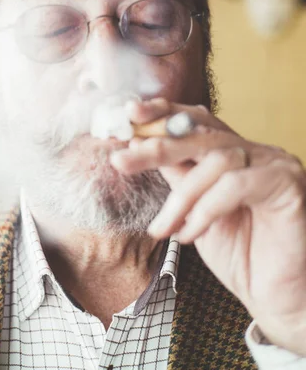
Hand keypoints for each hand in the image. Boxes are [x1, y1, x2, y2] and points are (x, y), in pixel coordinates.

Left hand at [110, 98, 305, 355]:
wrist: (274, 295)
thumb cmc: (237, 253)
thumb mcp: (193, 211)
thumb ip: (176, 177)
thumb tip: (138, 145)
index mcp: (231, 150)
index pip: (196, 119)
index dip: (163, 112)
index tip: (130, 112)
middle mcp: (253, 150)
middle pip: (201, 132)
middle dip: (157, 145)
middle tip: (121, 159)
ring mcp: (273, 163)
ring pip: (216, 160)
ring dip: (181, 196)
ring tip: (162, 228)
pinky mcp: (287, 183)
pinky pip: (236, 185)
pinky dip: (206, 209)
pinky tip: (190, 234)